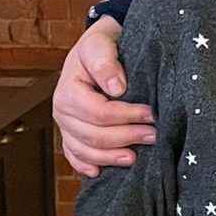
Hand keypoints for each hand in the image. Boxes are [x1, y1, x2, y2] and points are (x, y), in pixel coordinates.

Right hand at [55, 16, 150, 175]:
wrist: (98, 48)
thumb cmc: (101, 44)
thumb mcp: (101, 43)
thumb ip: (106, 61)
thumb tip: (117, 87)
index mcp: (68, 90)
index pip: (98, 112)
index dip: (125, 116)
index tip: (150, 113)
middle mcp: (62, 110)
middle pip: (93, 135)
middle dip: (125, 137)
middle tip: (154, 136)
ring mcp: (66, 125)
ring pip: (85, 151)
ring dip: (111, 157)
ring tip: (135, 157)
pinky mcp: (72, 134)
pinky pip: (76, 157)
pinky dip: (88, 166)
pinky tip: (100, 172)